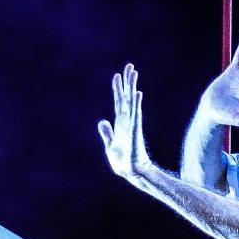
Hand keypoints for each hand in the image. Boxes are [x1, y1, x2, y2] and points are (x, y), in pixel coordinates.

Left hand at [100, 65, 157, 185]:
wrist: (130, 172)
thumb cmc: (122, 160)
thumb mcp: (110, 144)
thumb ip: (106, 132)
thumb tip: (102, 121)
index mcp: (120, 122)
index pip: (119, 101)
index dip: (118, 88)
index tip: (118, 75)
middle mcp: (127, 120)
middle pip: (126, 97)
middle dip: (128, 81)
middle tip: (130, 66)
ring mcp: (132, 124)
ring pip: (131, 101)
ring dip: (132, 86)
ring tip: (134, 72)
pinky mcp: (134, 130)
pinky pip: (135, 114)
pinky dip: (136, 103)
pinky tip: (137, 93)